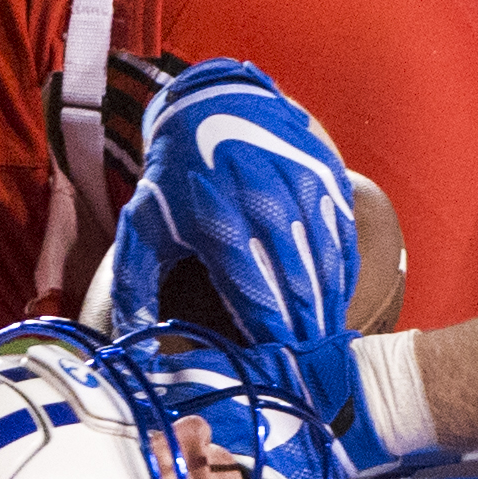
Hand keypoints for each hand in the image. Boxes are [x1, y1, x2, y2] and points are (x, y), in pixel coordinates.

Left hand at [108, 59, 355, 349]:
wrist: (214, 102)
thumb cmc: (176, 177)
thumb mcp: (142, 226)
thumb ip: (134, 291)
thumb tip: (134, 349)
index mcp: (218, 221)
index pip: (255, 298)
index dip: (270, 342)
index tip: (276, 376)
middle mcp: (267, 203)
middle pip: (297, 287)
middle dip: (305, 337)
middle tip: (309, 374)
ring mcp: (303, 188)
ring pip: (327, 265)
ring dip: (328, 310)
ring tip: (325, 346)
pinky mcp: (327, 178)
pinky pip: (343, 238)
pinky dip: (342, 275)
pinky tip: (337, 302)